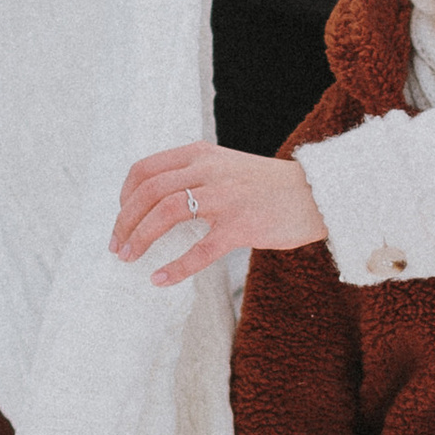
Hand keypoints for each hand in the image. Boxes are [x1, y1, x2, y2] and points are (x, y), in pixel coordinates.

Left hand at [114, 142, 325, 285]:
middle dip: (125, 221)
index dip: (125, 195)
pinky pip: (200, 250)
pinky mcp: (242, 226)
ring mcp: (225, 198)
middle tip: (117, 245)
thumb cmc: (269, 186)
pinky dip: (176, 267)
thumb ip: (195, 175)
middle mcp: (209, 171)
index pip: (146, 169)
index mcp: (201, 155)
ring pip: (167, 213)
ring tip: (130, 258)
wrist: (317, 193)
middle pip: (149, 192)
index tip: (122, 216)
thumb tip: (156, 201)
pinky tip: (161, 279)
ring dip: (141, 238)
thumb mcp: (226, 166)